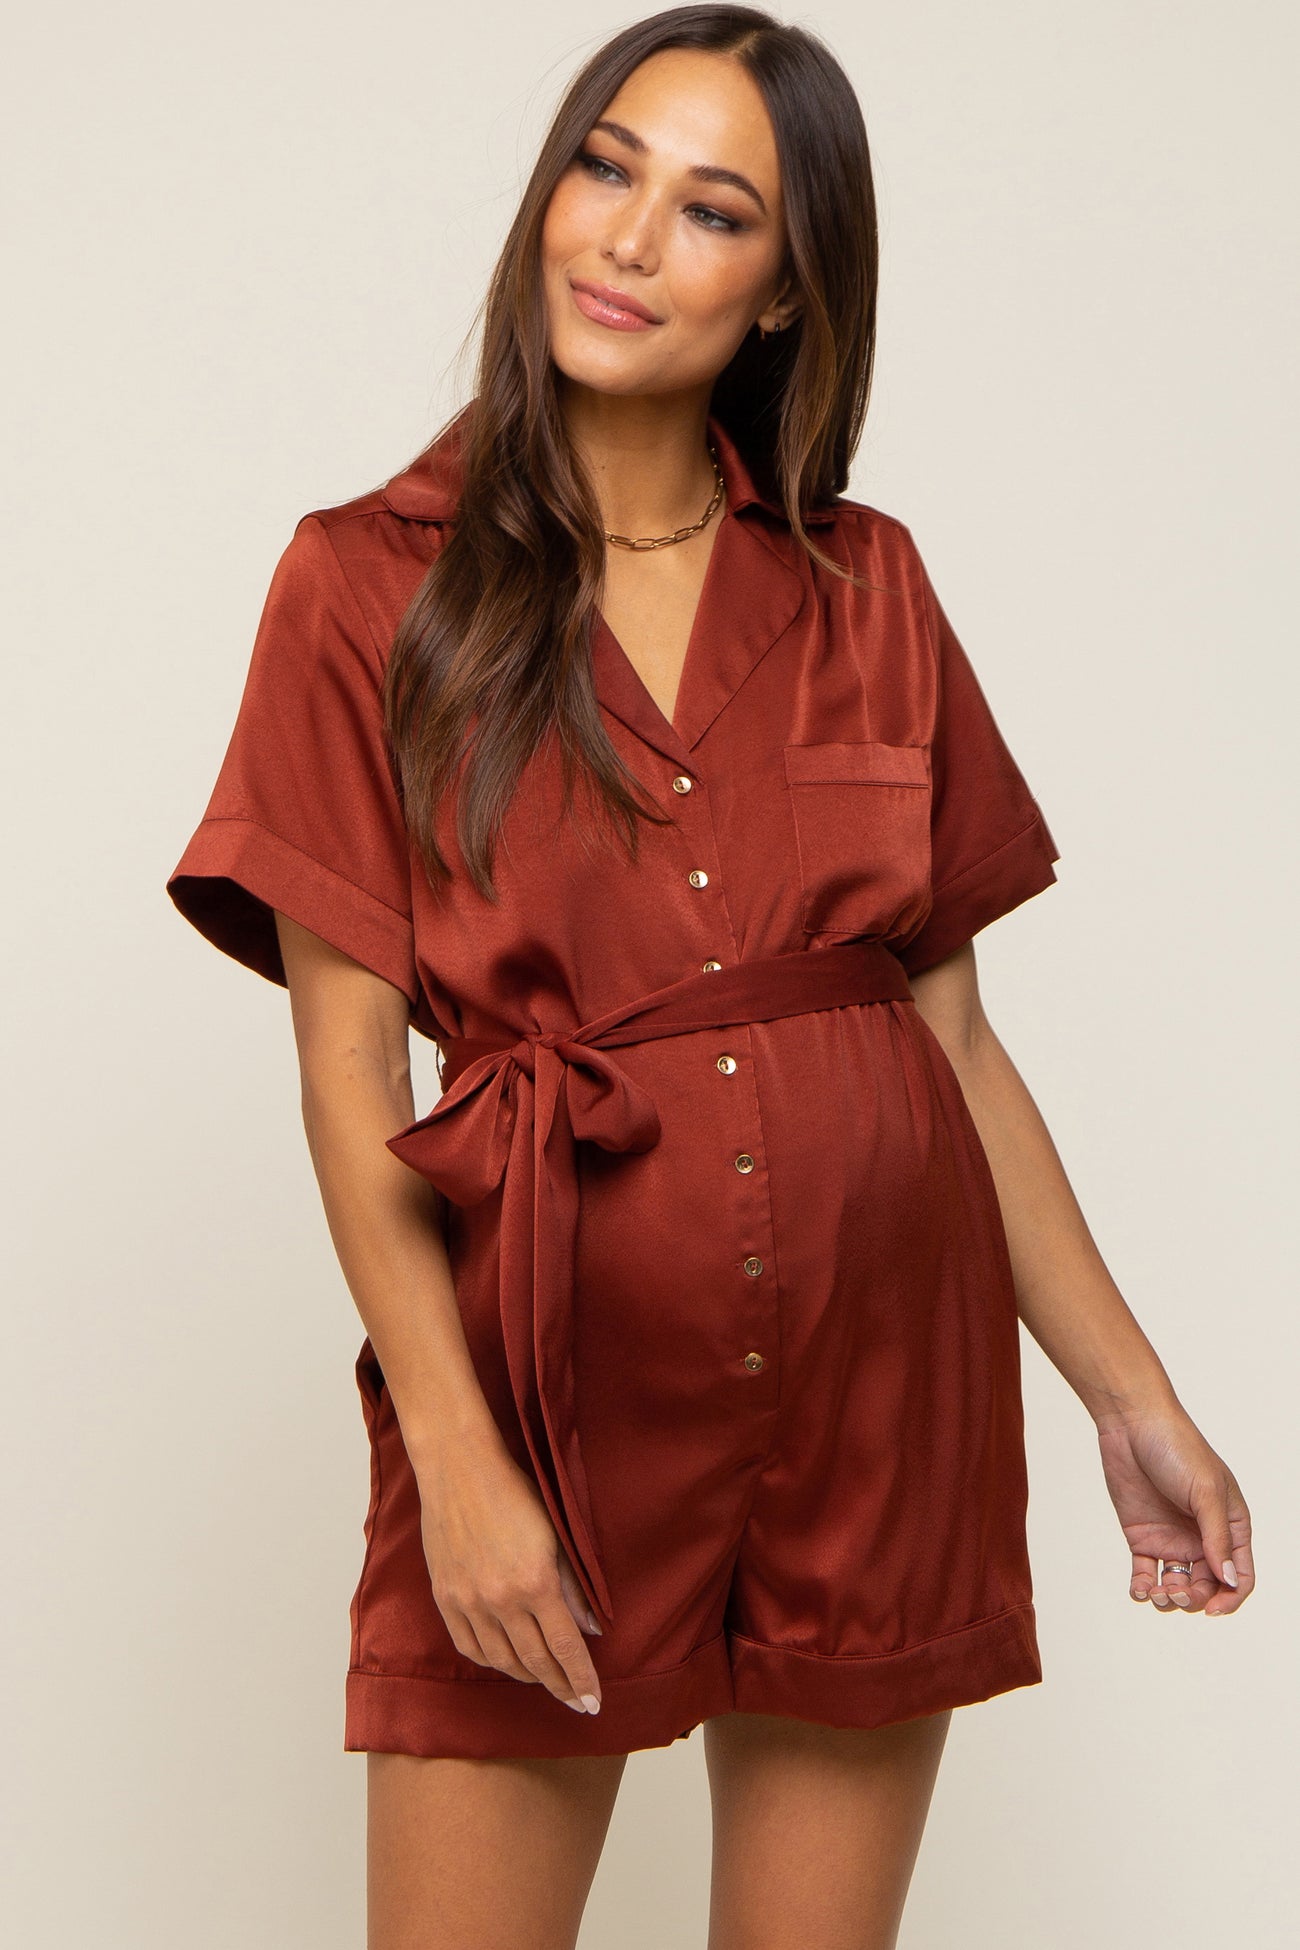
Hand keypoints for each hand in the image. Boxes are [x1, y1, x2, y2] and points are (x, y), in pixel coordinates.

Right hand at [416, 1442, 604, 1713]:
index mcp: (535, 1582)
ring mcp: (468, 1602)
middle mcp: (500, 1600)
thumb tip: (591, 1630)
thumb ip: (574, 1587)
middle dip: (560, 1687)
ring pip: (502, 1661)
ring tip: (546, 1681)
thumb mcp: (557, 1535)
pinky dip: (491, 1661)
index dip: (581, 1679)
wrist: (459, 1470)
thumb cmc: (515, 1493)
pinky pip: (469, 1647)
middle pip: (535, 1662)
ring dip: (528, 1677)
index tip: (594, 1703)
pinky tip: (506, 1662)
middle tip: (577, 1702)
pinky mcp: (444, 1598)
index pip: (564, 1648)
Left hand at [1095, 1403, 1253, 1615]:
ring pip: (1177, 1586)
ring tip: (1154, 1592)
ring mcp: (1172, 1538)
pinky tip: (1139, 1590)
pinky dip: (1143, 1588)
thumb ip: (1217, 1537)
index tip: (1211, 1609)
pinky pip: (1146, 1574)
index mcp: (1230, 1525)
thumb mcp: (1205, 1491)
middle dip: (1193, 1599)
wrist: (1131, 1423)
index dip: (1230, 1598)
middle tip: (1173, 1592)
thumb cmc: (1178, 1447)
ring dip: (1168, 1598)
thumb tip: (1229, 1580)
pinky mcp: (1142, 1536)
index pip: (1240, 1576)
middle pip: (1207, 1586)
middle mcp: (1203, 1537)